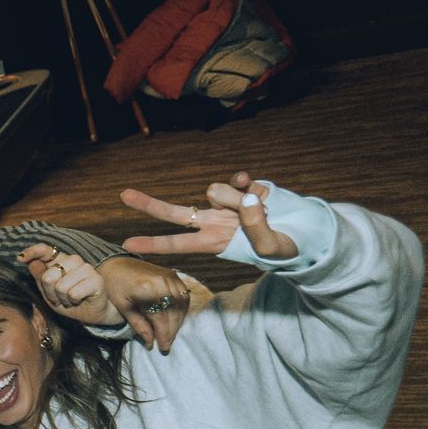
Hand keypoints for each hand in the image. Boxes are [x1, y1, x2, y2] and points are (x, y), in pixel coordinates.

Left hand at [19, 245, 117, 324]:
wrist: (90, 313)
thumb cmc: (68, 300)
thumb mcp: (48, 291)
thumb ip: (39, 276)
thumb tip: (31, 262)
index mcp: (60, 260)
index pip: (45, 250)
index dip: (32, 252)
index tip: (20, 258)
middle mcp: (73, 260)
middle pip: (49, 276)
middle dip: (49, 292)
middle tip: (58, 298)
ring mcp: (86, 268)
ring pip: (61, 286)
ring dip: (62, 298)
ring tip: (70, 299)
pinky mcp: (96, 279)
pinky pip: (73, 293)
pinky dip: (73, 301)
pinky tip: (79, 300)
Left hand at [97, 256, 190, 351]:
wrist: (116, 264)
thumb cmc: (115, 286)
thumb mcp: (123, 307)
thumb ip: (138, 325)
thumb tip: (151, 344)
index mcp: (147, 289)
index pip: (161, 318)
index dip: (163, 334)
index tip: (163, 348)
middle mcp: (162, 281)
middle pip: (173, 312)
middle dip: (171, 331)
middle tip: (167, 345)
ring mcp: (170, 276)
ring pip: (181, 305)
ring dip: (178, 322)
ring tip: (170, 335)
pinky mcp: (173, 275)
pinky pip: (182, 296)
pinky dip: (180, 310)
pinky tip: (175, 321)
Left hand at [119, 174, 296, 260]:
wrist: (304, 231)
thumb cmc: (284, 248)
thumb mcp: (271, 247)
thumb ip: (257, 226)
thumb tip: (247, 199)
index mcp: (213, 241)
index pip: (177, 243)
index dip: (153, 243)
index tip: (127, 244)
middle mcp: (213, 221)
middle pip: (175, 212)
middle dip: (149, 204)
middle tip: (123, 195)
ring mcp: (226, 203)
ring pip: (217, 192)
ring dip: (238, 201)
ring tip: (262, 214)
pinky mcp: (242, 188)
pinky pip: (237, 180)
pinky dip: (247, 184)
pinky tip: (262, 194)